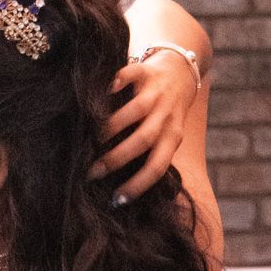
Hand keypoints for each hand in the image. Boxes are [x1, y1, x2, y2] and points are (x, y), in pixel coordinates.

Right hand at [89, 52, 200, 203]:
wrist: (181, 72)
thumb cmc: (165, 114)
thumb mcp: (166, 136)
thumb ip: (150, 154)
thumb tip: (121, 190)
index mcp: (172, 137)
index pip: (157, 166)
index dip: (138, 184)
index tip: (116, 199)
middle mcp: (166, 116)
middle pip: (143, 140)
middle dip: (116, 158)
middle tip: (92, 172)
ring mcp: (156, 92)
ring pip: (135, 111)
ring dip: (111, 127)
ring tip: (90, 140)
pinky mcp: (146, 71)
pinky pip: (132, 75)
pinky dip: (119, 82)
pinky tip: (104, 92)